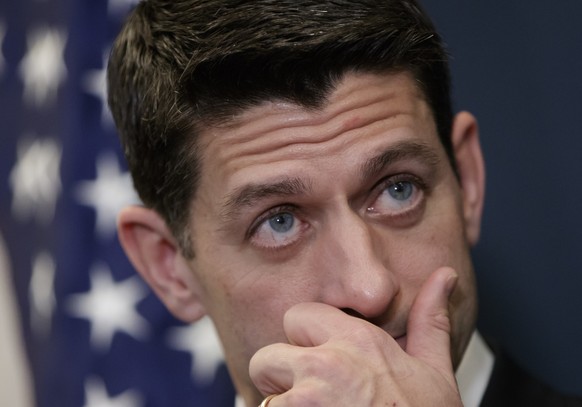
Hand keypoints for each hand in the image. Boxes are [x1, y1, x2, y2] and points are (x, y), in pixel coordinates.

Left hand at [249, 267, 462, 405]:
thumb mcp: (435, 374)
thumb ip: (430, 322)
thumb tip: (444, 276)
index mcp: (359, 342)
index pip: (298, 315)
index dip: (304, 339)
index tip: (320, 362)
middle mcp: (326, 365)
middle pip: (267, 356)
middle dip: (282, 377)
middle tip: (312, 399)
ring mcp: (306, 400)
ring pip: (264, 398)